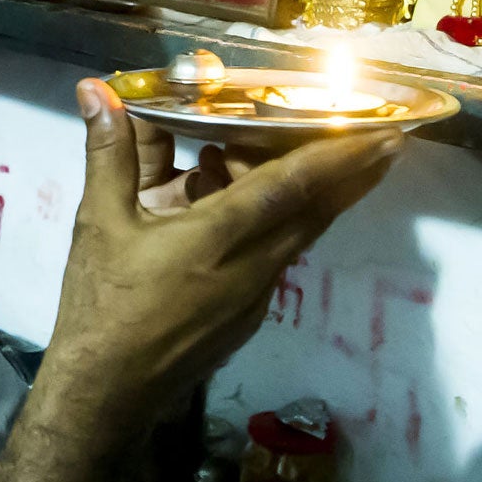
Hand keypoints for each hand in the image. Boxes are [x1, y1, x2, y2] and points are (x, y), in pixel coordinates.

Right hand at [48, 79, 401, 401]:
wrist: (108, 391)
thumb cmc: (102, 304)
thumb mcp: (99, 222)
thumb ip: (110, 153)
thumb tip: (97, 90)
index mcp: (218, 238)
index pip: (293, 187)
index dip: (340, 156)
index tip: (384, 133)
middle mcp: (252, 267)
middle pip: (316, 211)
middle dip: (353, 173)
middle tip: (381, 136)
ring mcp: (255, 295)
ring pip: (298, 233)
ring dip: (313, 195)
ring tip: (308, 155)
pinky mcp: (247, 314)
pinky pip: (275, 255)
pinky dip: (274, 221)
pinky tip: (236, 200)